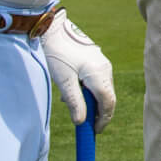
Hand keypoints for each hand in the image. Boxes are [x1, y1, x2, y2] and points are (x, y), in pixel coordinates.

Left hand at [40, 10, 116, 132]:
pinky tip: (73, 90)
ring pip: (102, 88)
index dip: (103, 119)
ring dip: (92, 101)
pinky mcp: (96, 59)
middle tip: (84, 123)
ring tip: (72, 104)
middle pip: (108, 96)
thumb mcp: (64, 81)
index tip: (94, 132)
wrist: (53, 29)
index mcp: (99, 74)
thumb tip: (81, 122)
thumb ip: (75, 102)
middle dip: (98, 112)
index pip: (108, 102)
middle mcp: (105, 68)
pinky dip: (89, 90)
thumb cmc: (57, 54)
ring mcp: (102, 62)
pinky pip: (98, 80)